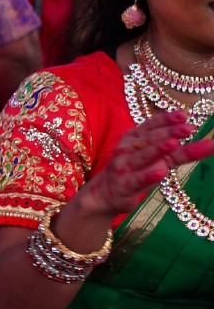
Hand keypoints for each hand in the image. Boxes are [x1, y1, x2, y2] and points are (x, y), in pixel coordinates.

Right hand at [73, 110, 213, 220]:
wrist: (105, 194)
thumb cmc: (134, 172)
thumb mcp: (158, 160)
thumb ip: (180, 151)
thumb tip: (210, 142)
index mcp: (135, 138)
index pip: (152, 125)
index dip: (167, 119)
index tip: (184, 114)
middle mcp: (129, 148)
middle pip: (151, 138)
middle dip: (169, 132)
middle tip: (188, 127)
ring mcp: (126, 166)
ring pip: (145, 156)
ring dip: (158, 149)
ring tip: (174, 143)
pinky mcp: (125, 184)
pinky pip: (138, 179)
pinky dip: (149, 175)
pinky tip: (160, 172)